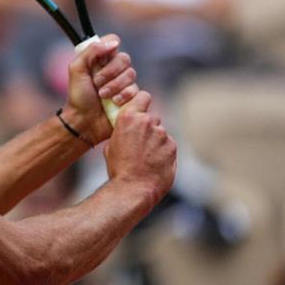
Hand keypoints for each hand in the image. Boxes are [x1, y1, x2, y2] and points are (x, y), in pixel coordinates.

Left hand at [64, 34, 137, 143]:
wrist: (84, 121)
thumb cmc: (78, 96)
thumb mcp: (76, 70)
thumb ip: (90, 52)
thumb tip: (114, 42)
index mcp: (100, 59)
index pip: (113, 41)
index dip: (109, 48)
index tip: (101, 59)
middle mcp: (114, 68)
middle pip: (124, 58)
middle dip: (109, 72)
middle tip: (96, 83)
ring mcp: (124, 83)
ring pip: (131, 74)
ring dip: (114, 85)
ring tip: (102, 95)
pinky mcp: (132, 97)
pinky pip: (137, 89)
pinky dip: (124, 95)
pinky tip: (114, 102)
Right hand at [103, 91, 176, 205]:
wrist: (133, 187)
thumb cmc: (119, 168)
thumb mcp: (111, 145)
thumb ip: (122, 132)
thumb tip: (127, 131)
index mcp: (128, 118)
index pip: (142, 97)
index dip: (142, 102)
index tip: (141, 110)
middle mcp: (147, 122)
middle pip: (152, 118)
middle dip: (148, 127)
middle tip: (141, 143)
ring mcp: (162, 134)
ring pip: (160, 133)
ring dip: (155, 141)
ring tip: (146, 158)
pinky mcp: (172, 147)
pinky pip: (168, 145)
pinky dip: (163, 152)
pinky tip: (154, 163)